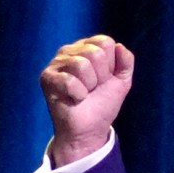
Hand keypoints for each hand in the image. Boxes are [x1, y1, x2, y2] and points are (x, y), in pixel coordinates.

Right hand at [41, 35, 134, 167]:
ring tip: (83, 94)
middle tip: (93, 89)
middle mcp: (70, 50)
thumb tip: (120, 46)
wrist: (90, 130)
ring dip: (88, 86)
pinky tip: (73, 99)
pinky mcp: (47, 77)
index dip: (110, 65)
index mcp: (88, 47)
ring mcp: (56, 62)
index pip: (105, 42)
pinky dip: (77, 94)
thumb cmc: (102, 104)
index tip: (105, 79)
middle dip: (100, 77)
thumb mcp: (122, 82)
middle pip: (95, 53)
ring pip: (81, 65)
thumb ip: (126, 62)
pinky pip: (69, 81)